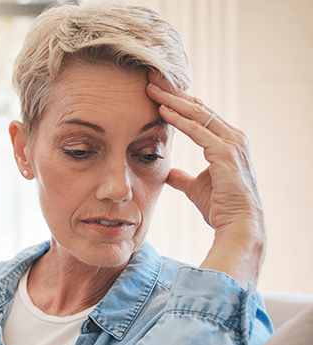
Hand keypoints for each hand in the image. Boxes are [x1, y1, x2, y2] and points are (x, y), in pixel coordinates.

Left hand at [146, 73, 264, 286]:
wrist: (238, 225)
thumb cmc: (220, 207)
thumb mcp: (194, 187)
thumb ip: (181, 176)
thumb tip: (167, 172)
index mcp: (227, 141)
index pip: (199, 114)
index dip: (177, 101)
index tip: (155, 89)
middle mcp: (233, 137)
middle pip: (198, 106)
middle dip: (172, 92)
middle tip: (149, 77)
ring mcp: (231, 143)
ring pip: (197, 114)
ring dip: (172, 100)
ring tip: (150, 88)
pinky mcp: (225, 154)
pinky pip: (198, 131)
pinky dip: (179, 120)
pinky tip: (162, 111)